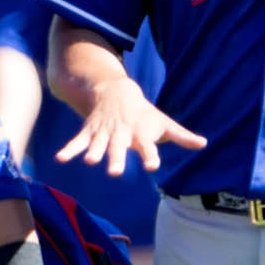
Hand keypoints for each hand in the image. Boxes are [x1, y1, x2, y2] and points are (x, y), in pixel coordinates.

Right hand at [53, 73, 207, 176]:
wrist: (116, 91)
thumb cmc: (144, 113)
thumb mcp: (164, 122)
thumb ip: (181, 136)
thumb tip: (204, 144)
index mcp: (140, 133)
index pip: (147, 146)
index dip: (150, 155)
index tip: (152, 165)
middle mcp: (121, 134)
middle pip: (118, 148)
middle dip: (116, 159)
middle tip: (114, 173)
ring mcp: (104, 132)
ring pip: (98, 144)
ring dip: (93, 152)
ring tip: (90, 161)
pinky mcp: (90, 131)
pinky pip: (78, 142)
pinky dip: (69, 149)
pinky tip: (60, 159)